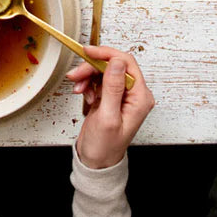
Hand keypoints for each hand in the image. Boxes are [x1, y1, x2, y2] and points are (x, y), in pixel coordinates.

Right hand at [67, 46, 154, 169]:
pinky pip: (98, 79)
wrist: (96, 163)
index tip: (89, 53)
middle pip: (113, 65)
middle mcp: (134, 93)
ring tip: (78, 87)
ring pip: (103, 71)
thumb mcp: (107, 118)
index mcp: (140, 97)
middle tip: (76, 74)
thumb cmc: (105, 147)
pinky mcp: (110, 96)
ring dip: (88, 76)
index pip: (127, 63)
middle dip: (92, 67)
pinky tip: (84, 94)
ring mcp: (122, 94)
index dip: (107, 55)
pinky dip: (88, 83)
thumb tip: (116, 62)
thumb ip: (113, 88)